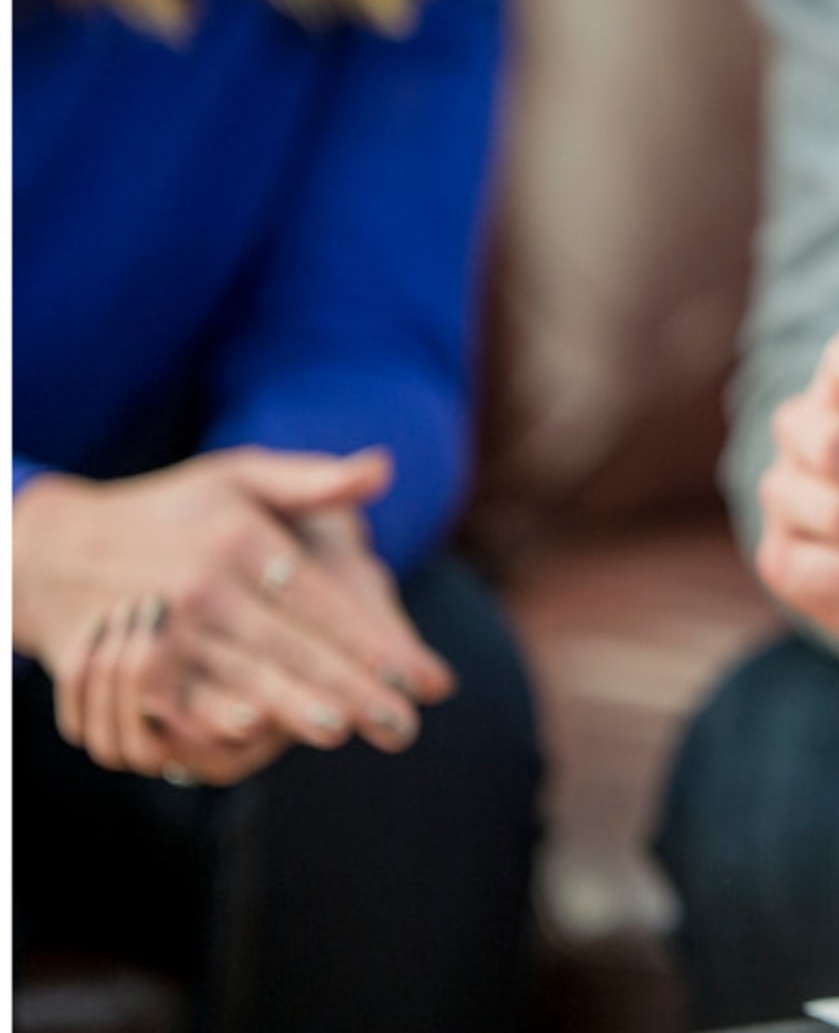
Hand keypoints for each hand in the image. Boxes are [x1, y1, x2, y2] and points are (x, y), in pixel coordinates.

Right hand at [14, 449, 440, 776]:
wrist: (53, 544)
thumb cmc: (171, 510)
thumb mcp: (236, 477)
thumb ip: (311, 480)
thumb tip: (382, 469)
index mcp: (238, 538)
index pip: (320, 601)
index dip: (371, 643)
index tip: (418, 678)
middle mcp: (200, 582)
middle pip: (291, 646)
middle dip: (351, 689)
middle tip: (403, 725)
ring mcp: (158, 625)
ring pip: (241, 676)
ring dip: (294, 707)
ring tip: (345, 730)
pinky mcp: (123, 660)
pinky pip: (178, 697)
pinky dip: (213, 718)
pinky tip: (252, 736)